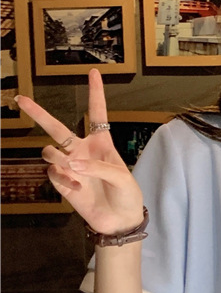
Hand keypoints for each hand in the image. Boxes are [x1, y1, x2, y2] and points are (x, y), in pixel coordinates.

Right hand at [15, 68, 143, 234]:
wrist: (119, 220)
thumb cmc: (127, 195)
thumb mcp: (122, 178)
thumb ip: (99, 167)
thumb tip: (72, 163)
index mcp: (102, 143)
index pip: (97, 114)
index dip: (96, 93)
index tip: (94, 72)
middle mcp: (82, 150)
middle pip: (56, 127)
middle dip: (37, 113)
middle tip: (20, 99)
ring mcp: (70, 165)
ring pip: (49, 150)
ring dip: (60, 158)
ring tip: (76, 171)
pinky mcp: (62, 181)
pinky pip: (52, 172)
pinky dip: (63, 178)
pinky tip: (76, 187)